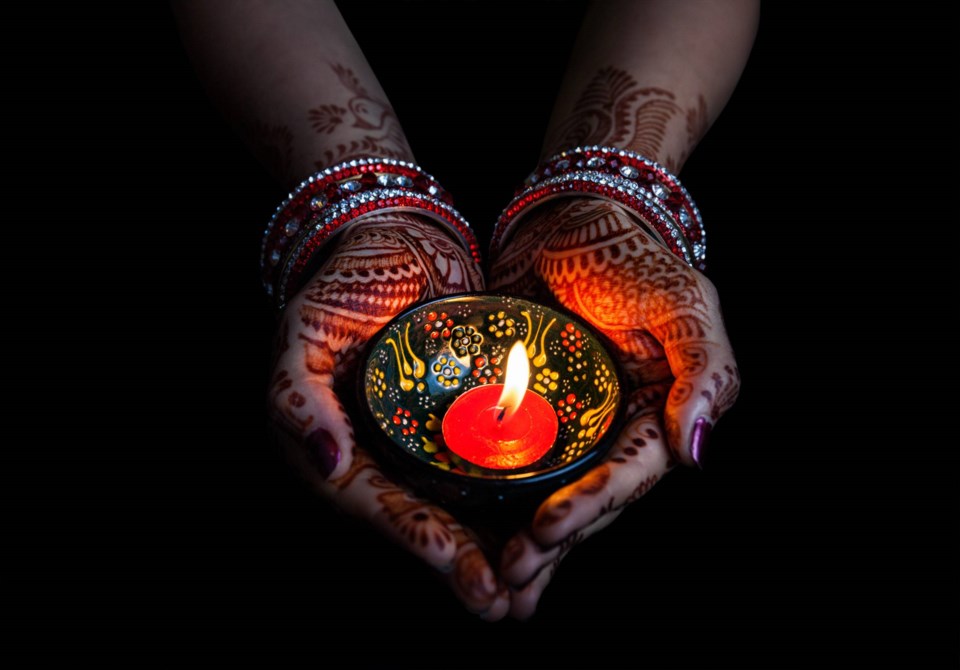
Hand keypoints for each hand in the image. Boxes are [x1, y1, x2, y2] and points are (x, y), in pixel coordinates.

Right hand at [269, 213, 508, 619]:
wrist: (397, 236)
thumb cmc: (344, 280)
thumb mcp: (306, 331)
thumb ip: (298, 396)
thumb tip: (325, 461)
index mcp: (334, 445)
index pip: (375, 501)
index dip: (415, 534)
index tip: (457, 561)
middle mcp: (379, 454)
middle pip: (422, 517)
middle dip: (460, 563)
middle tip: (502, 601)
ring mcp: (422, 441)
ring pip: (457, 506)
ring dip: (490, 547)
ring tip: (527, 588)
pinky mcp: (459, 420)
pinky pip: (485, 468)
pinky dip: (511, 501)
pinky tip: (544, 527)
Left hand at [489, 198, 739, 617]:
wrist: (568, 219)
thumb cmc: (632, 257)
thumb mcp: (682, 303)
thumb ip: (703, 371)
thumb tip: (696, 452)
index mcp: (657, 414)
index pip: (628, 472)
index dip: (592, 504)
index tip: (548, 527)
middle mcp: (612, 430)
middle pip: (586, 498)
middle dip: (552, 542)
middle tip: (512, 577)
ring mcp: (565, 425)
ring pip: (546, 494)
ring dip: (525, 542)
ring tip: (494, 583)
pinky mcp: (522, 413)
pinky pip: (507, 462)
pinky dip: (491, 499)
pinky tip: (468, 531)